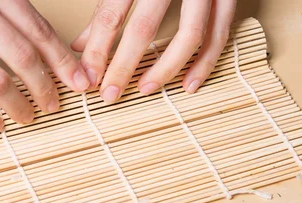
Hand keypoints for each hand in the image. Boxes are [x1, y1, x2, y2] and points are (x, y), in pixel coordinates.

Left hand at [71, 0, 236, 102]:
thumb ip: (107, 9)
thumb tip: (82, 45)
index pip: (111, 14)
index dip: (98, 50)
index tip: (89, 78)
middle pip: (144, 27)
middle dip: (124, 66)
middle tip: (110, 95)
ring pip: (189, 35)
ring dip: (166, 69)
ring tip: (146, 89)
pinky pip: (219, 34)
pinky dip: (205, 63)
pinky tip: (188, 84)